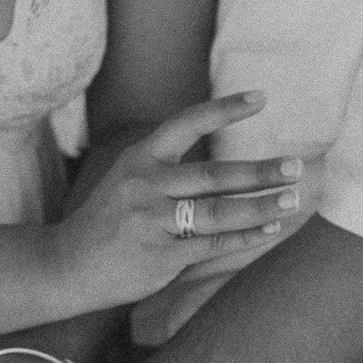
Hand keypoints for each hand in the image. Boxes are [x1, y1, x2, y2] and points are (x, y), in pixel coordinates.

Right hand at [50, 91, 301, 308]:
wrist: (66, 265)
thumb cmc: (110, 220)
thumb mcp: (129, 178)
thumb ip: (169, 167)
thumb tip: (229, 164)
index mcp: (141, 157)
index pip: (186, 123)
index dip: (224, 109)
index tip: (261, 98)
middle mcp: (146, 184)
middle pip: (213, 175)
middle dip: (259, 171)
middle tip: (296, 166)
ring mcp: (152, 221)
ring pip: (217, 212)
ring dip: (259, 207)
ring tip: (291, 201)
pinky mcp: (159, 256)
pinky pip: (210, 245)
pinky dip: (243, 238)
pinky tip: (268, 231)